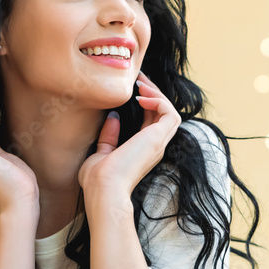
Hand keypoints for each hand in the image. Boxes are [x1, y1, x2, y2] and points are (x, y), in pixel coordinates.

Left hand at [78, 71, 180, 196]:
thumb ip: (108, 137)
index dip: (146, 104)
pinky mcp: (158, 138)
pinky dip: (158, 101)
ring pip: (169, 112)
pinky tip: (140, 97)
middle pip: (163, 114)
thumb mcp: (101, 153)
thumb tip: (113, 116)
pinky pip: (169, 113)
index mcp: (143, 151)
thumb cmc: (99, 180)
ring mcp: (158, 143)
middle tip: (139, 78)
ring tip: (141, 84)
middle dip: (153, 94)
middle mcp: (154, 147)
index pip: (151, 123)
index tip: (134, 89)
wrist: (104, 190)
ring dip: (157, 95)